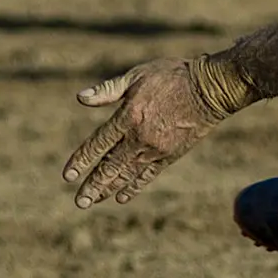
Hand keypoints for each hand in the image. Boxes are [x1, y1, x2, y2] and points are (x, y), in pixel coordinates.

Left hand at [60, 58, 230, 208]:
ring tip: (93, 201)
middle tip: (79, 201)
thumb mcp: (137, 75)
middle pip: (110, 167)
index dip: (81, 161)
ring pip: (127, 174)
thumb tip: (81, 98)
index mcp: (128, 117)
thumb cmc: (172, 76)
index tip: (67, 176)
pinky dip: (134, 187)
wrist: (210, 88)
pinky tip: (122, 197)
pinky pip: (148, 175)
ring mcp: (156, 149)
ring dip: (108, 189)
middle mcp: (139, 138)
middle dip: (93, 186)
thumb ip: (108, 90)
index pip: (97, 145)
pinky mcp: (170, 155)